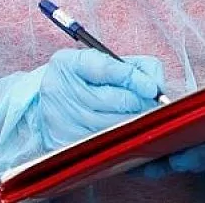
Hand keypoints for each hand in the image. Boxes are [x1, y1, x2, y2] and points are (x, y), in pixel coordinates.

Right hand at [38, 49, 164, 149]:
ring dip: (134, 120)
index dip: (135, 79)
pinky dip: (121, 136)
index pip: (108, 69)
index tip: (152, 89)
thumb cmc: (83, 81)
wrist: (47, 105)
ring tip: (135, 114)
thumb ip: (135, 66)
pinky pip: (106, 143)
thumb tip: (157, 88)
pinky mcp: (65, 143)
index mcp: (69, 64)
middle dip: (140, 102)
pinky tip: (122, 129)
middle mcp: (61, 91)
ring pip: (117, 124)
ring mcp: (61, 120)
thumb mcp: (103, 61)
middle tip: (149, 103)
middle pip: (117, 101)